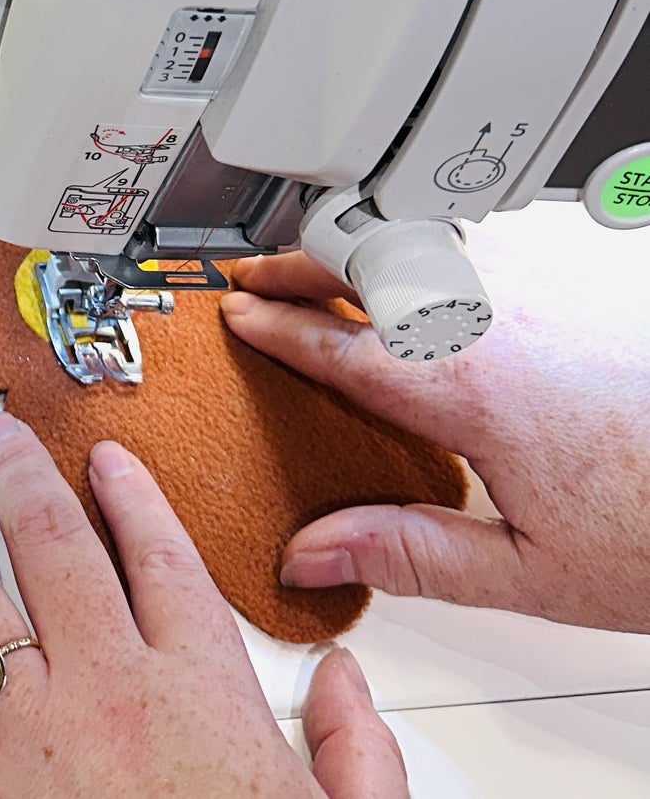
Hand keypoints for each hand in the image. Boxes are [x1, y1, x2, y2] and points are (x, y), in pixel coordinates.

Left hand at [0, 412, 405, 798]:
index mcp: (201, 694)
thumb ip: (356, 752)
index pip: (162, 559)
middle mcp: (108, 694)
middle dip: (20, 476)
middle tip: (0, 441)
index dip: (130, 496)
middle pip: (53, 548)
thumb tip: (345, 675)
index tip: (105, 461)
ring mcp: (28, 744)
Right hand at [224, 250, 649, 633]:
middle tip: (256, 275)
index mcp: (464, 385)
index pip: (336, 344)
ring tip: (326, 266)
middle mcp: (490, 318)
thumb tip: (315, 552)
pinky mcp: (570, 279)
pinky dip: (419, 245)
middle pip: (360, 259)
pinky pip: (468, 240)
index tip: (238, 319)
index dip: (275, 328)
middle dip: (294, 260)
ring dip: (355, 245)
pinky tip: (421, 269)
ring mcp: (532, 289)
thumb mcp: (532, 571)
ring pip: (414, 236)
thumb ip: (410, 555)